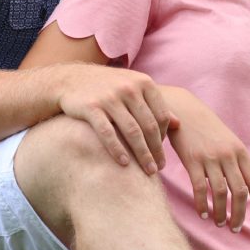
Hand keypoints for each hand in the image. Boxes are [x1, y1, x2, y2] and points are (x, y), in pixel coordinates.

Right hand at [56, 64, 176, 174]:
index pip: (161, 115)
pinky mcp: (91, 107)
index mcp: (143, 82)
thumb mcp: (133, 88)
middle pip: (149, 125)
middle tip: (159, 168)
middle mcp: (128, 88)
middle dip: (156, 150)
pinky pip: (107, 133)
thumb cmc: (108, 87)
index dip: (164, 137)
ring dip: (142, 154)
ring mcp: (109, 97)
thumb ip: (155, 104)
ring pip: (132, 131)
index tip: (162, 153)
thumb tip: (178, 123)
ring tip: (147, 171)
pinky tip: (124, 163)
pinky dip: (117, 150)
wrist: (72, 79)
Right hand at [164, 87, 249, 232]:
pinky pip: (200, 189)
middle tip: (235, 228)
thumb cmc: (206, 128)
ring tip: (219, 223)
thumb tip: (244, 185)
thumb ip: (236, 160)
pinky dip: (202, 204)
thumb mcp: (227, 140)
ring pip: (220, 193)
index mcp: (240, 151)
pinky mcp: (192, 160)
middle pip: (240, 192)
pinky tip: (203, 213)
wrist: (183, 109)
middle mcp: (228, 155)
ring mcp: (210, 158)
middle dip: (239, 214)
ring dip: (221, 213)